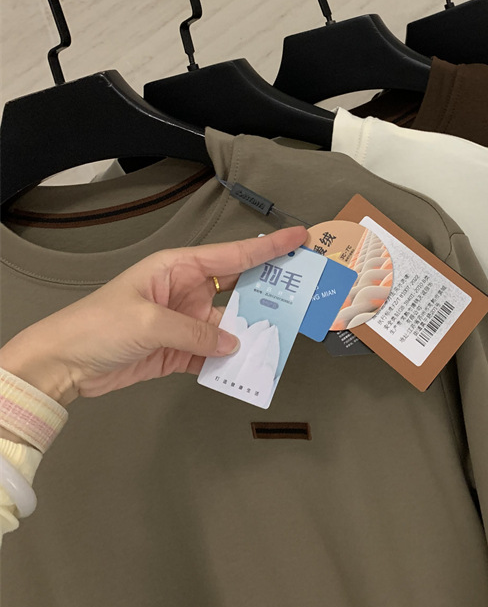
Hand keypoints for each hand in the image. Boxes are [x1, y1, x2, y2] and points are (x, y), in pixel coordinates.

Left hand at [0, 227, 307, 405]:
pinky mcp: (179, 351)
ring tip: (281, 340)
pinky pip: (214, 353)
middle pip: (239, 288)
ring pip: (231, 325)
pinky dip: (231, 361)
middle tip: (306, 292)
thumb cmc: (96, 325)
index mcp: (178, 267)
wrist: (63, 364)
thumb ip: (195, 332)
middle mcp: (187, 290)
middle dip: (271, 290)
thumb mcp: (149, 323)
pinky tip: (247, 367)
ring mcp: (185, 322)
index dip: (268, 247)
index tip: (300, 238)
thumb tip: (233, 342)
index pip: (233, 254)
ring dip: (252, 334)